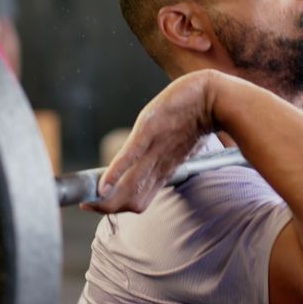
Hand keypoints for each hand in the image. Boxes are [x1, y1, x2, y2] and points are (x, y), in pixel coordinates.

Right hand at [82, 70, 218, 214]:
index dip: (116, 206)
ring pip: (130, 186)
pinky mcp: (149, 130)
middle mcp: (157, 164)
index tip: (96, 205)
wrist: (216, 96)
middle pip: (131, 199)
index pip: (137, 198)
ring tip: (89, 200)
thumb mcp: (181, 140)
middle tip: (86, 205)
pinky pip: (130, 156)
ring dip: (107, 196)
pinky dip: (115, 173)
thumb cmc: (199, 115)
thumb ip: (166, 153)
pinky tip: (102, 184)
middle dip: (106, 206)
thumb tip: (153, 160)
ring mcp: (154, 149)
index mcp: (163, 169)